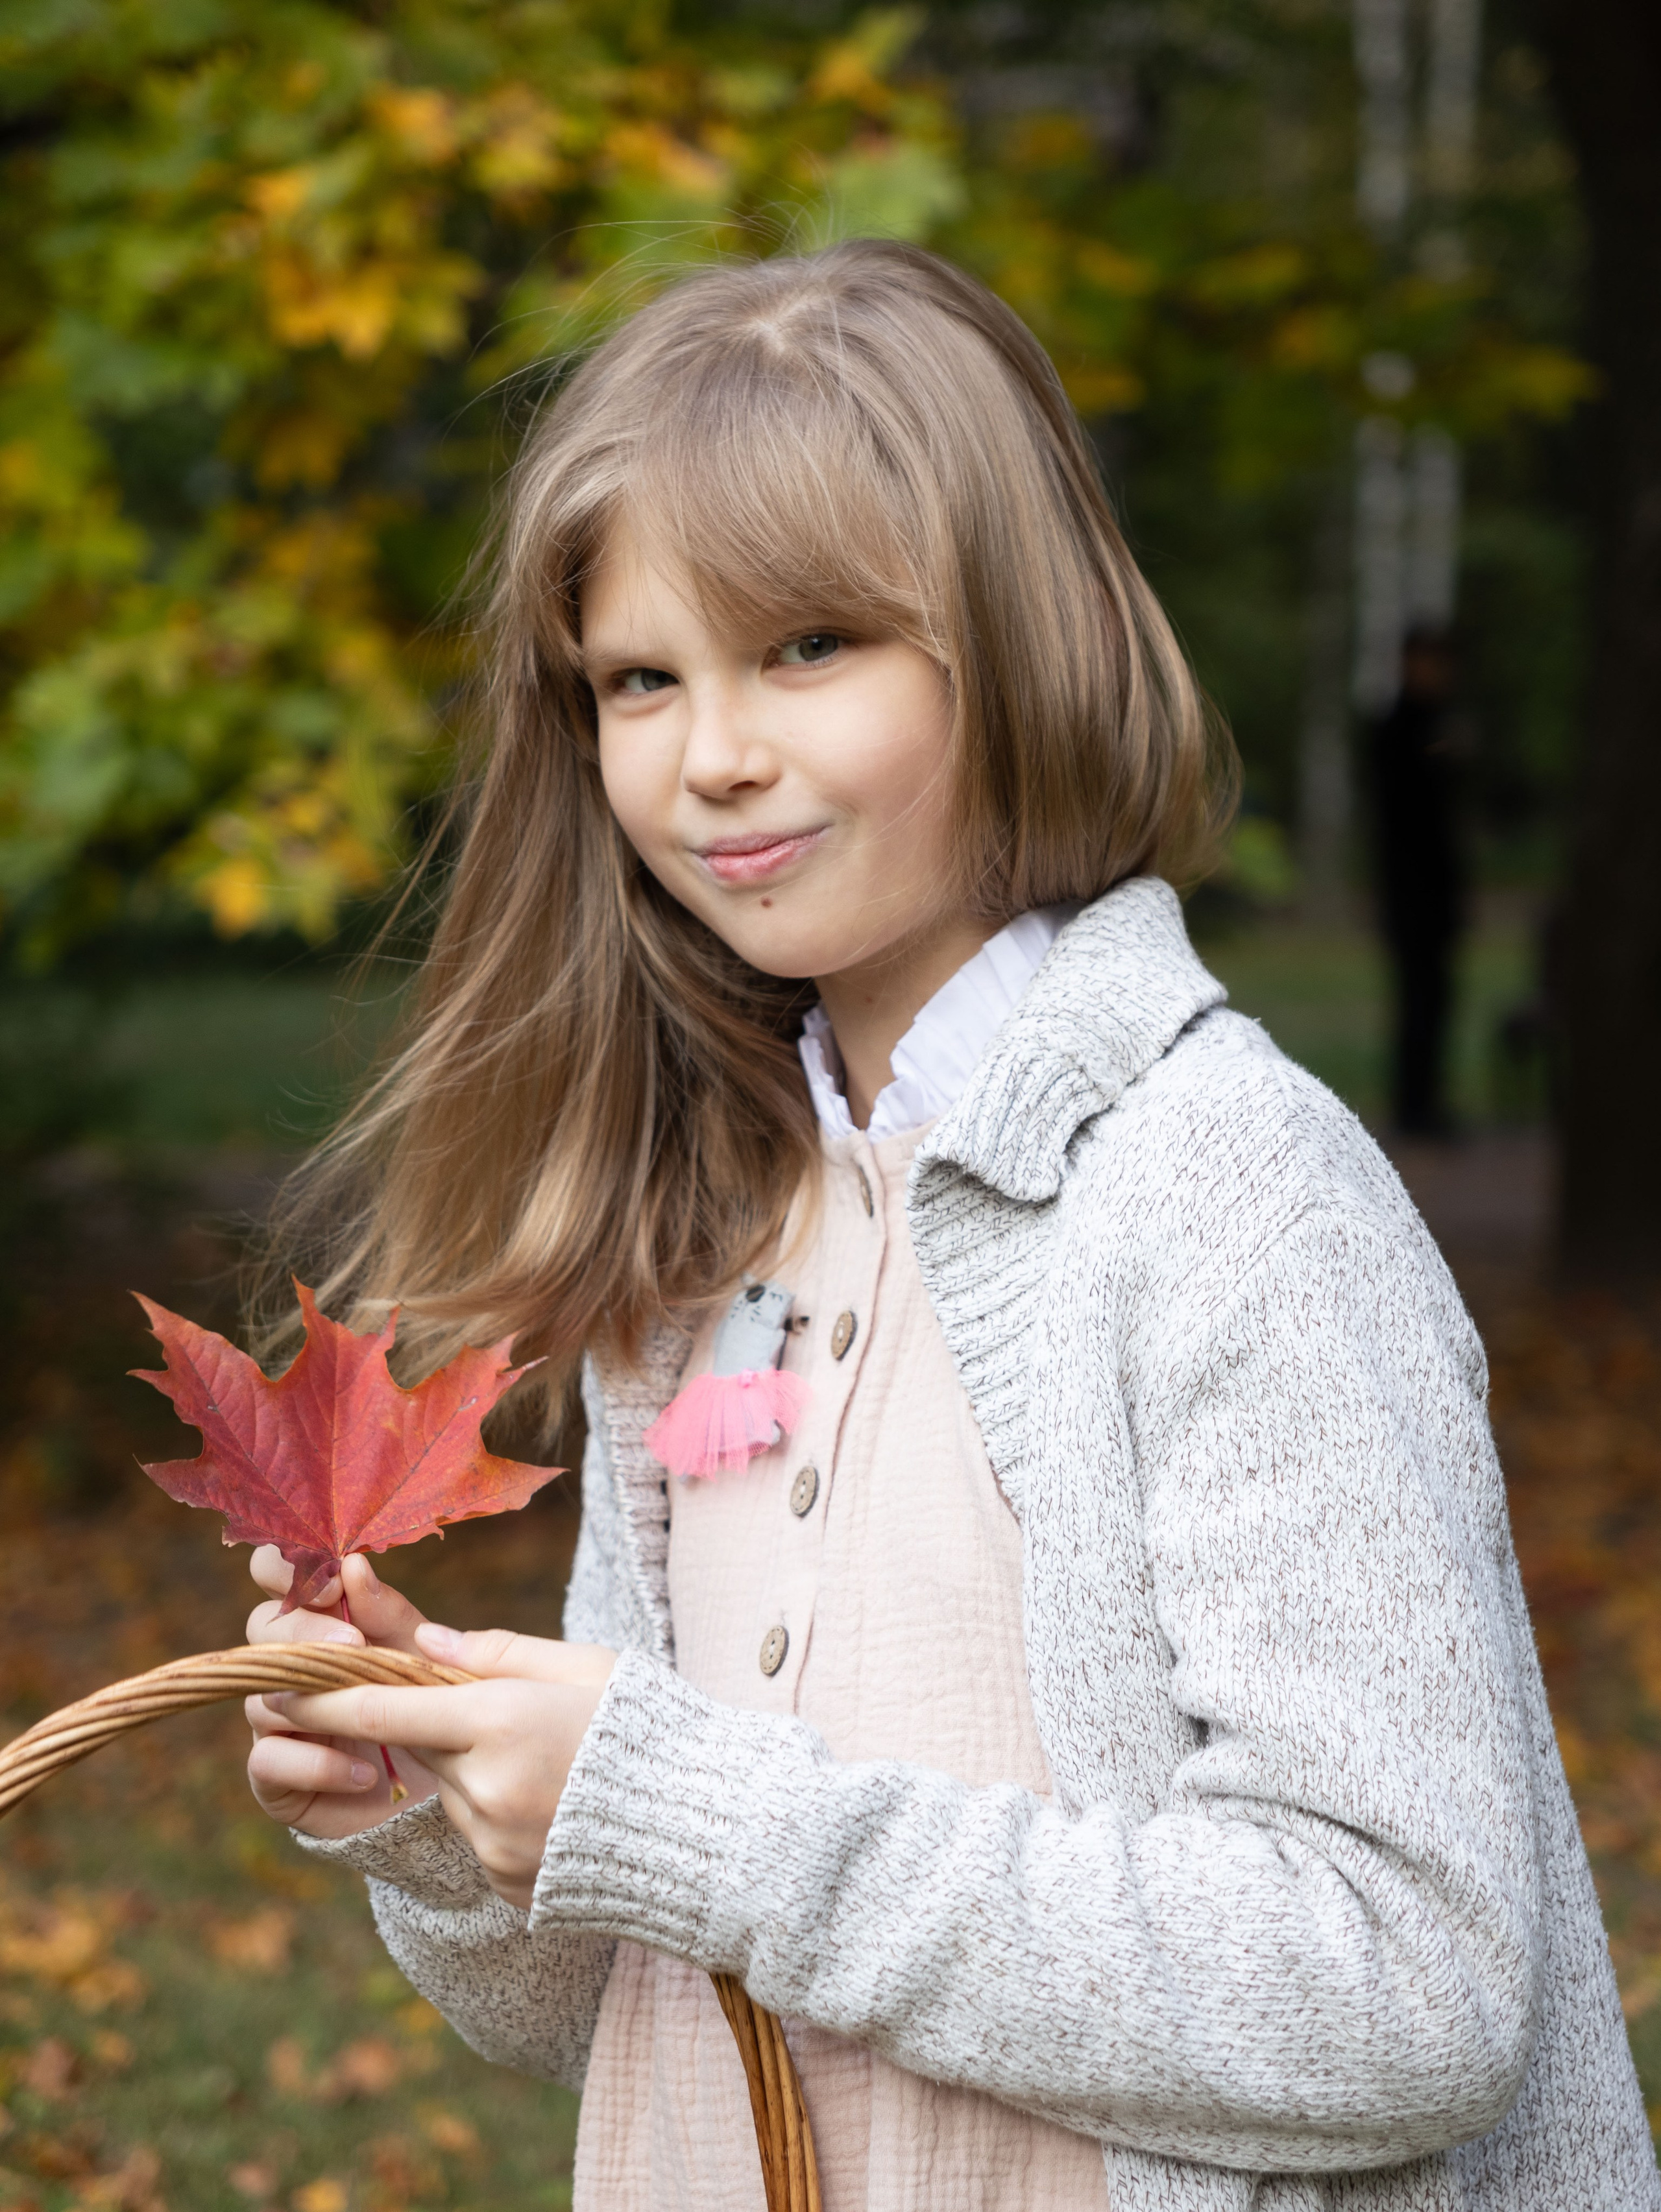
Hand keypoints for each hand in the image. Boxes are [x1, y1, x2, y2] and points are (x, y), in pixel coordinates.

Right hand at [244, 1549, 441, 1838]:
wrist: (440, 1789)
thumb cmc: (427, 1706)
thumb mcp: (417, 1654)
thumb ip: (388, 1613)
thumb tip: (354, 1564)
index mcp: (318, 1620)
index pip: (274, 1573)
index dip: (287, 1569)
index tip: (333, 1581)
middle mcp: (287, 1665)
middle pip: (259, 1627)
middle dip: (302, 1630)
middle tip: (353, 1642)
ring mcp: (276, 1721)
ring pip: (260, 1694)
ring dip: (315, 1701)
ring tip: (373, 1713)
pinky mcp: (275, 1776)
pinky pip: (267, 1761)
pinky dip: (317, 1765)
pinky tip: (365, 1774)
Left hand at [267, 1625, 617, 1907]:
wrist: (704, 1827)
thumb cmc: (647, 1726)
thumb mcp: (583, 1665)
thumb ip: (496, 1651)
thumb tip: (423, 1639)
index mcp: (501, 1718)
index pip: (382, 1705)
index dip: (322, 1697)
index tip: (278, 1687)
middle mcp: (486, 1785)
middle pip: (422, 1747)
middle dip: (439, 1730)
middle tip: (499, 1720)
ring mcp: (494, 1843)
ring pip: (453, 1794)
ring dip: (480, 1774)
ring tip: (556, 1768)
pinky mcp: (506, 1883)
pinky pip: (480, 1838)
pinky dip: (504, 1815)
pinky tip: (561, 1807)